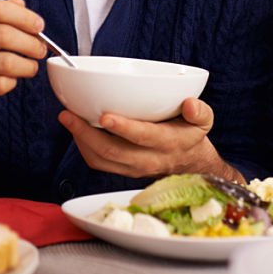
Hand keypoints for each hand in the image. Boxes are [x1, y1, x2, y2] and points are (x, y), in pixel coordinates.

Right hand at [0, 0, 47, 111]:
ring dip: (27, 66)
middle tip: (41, 50)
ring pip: (5, 63)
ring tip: (31, 66)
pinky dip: (12, 82)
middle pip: (4, 35)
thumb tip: (21, 4)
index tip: (40, 26)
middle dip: (31, 43)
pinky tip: (11, 79)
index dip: (25, 17)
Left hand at [59, 98, 242, 180]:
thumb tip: (189, 103)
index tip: (104, 115)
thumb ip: (200, 111)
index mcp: (168, 144)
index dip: (123, 127)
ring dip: (80, 140)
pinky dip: (84, 147)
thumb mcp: (204, 121)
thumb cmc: (191, 135)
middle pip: (112, 151)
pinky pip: (98, 163)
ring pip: (100, 160)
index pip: (143, 136)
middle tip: (68, 114)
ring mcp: (132, 168)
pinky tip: (77, 130)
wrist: (190, 164)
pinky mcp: (122, 170)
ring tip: (67, 119)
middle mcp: (148, 160)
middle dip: (86, 133)